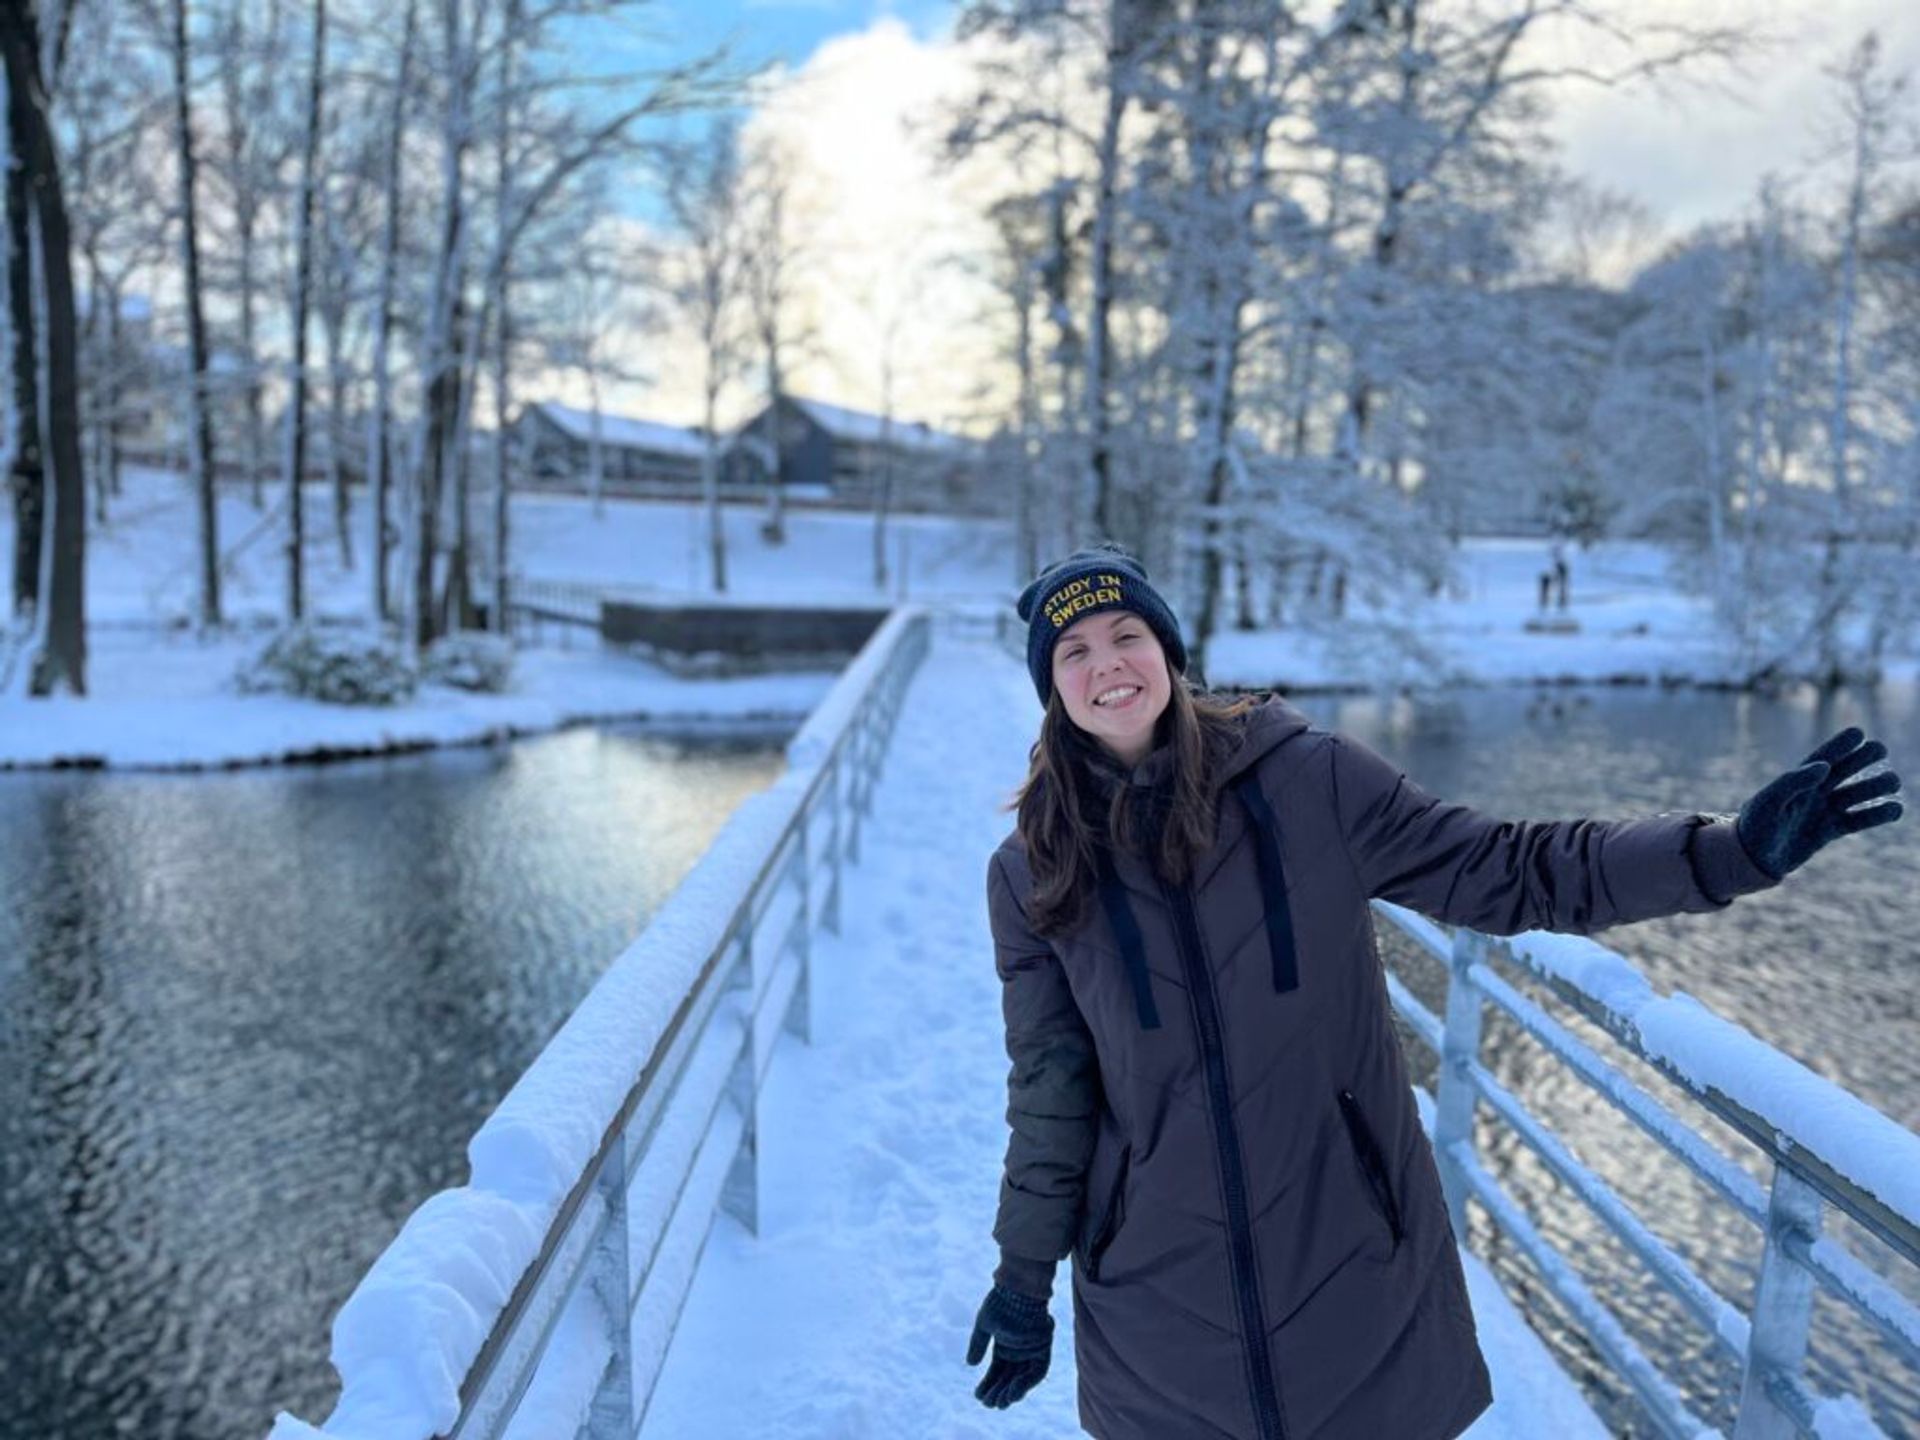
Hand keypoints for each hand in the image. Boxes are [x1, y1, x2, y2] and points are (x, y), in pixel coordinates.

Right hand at [965, 1283, 1052, 1408]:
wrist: (1018, 1289)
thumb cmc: (1001, 1302)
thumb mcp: (984, 1325)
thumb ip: (978, 1344)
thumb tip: (970, 1364)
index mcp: (1005, 1346)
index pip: (997, 1371)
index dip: (988, 1384)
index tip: (978, 1396)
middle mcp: (1019, 1352)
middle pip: (1009, 1378)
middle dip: (999, 1392)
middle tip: (989, 1405)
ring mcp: (1031, 1351)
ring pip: (1022, 1379)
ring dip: (1012, 1392)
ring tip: (1000, 1403)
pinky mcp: (1043, 1350)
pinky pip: (1036, 1372)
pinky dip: (1025, 1383)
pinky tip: (1012, 1392)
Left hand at [1735, 727, 1902, 879]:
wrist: (1752, 858)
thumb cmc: (1755, 825)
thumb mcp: (1768, 801)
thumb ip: (1793, 782)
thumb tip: (1824, 765)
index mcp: (1796, 781)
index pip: (1822, 758)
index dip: (1839, 745)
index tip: (1858, 732)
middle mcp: (1813, 793)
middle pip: (1843, 771)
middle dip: (1862, 759)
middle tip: (1881, 749)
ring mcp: (1823, 811)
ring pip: (1855, 795)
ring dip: (1874, 787)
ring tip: (1893, 781)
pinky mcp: (1830, 831)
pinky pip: (1857, 820)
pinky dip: (1875, 815)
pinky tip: (1895, 809)